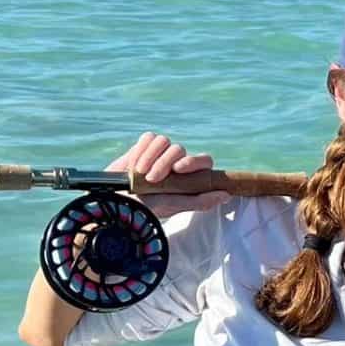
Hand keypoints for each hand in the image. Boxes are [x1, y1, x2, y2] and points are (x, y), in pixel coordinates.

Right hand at [109, 132, 227, 210]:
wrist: (118, 203)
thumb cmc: (148, 208)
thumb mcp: (174, 206)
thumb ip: (201, 201)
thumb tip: (227, 194)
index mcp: (190, 177)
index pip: (204, 160)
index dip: (194, 161)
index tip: (178, 170)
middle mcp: (177, 162)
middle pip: (180, 149)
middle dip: (164, 162)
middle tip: (151, 180)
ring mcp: (161, 153)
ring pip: (164, 141)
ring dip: (150, 157)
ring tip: (139, 174)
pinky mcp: (144, 146)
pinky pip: (148, 137)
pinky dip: (140, 150)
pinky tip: (133, 166)